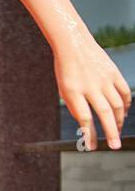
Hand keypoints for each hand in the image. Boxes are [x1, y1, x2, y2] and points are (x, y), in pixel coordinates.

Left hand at [54, 32, 130, 149]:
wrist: (73, 43)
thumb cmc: (65, 70)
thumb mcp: (63, 89)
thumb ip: (74, 106)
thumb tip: (86, 125)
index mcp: (73, 91)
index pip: (84, 118)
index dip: (88, 134)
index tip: (91, 147)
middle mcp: (90, 86)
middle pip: (104, 113)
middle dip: (111, 132)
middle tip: (114, 146)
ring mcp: (104, 79)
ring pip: (117, 104)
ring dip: (119, 120)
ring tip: (116, 131)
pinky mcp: (114, 72)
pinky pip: (124, 92)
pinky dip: (126, 104)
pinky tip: (124, 113)